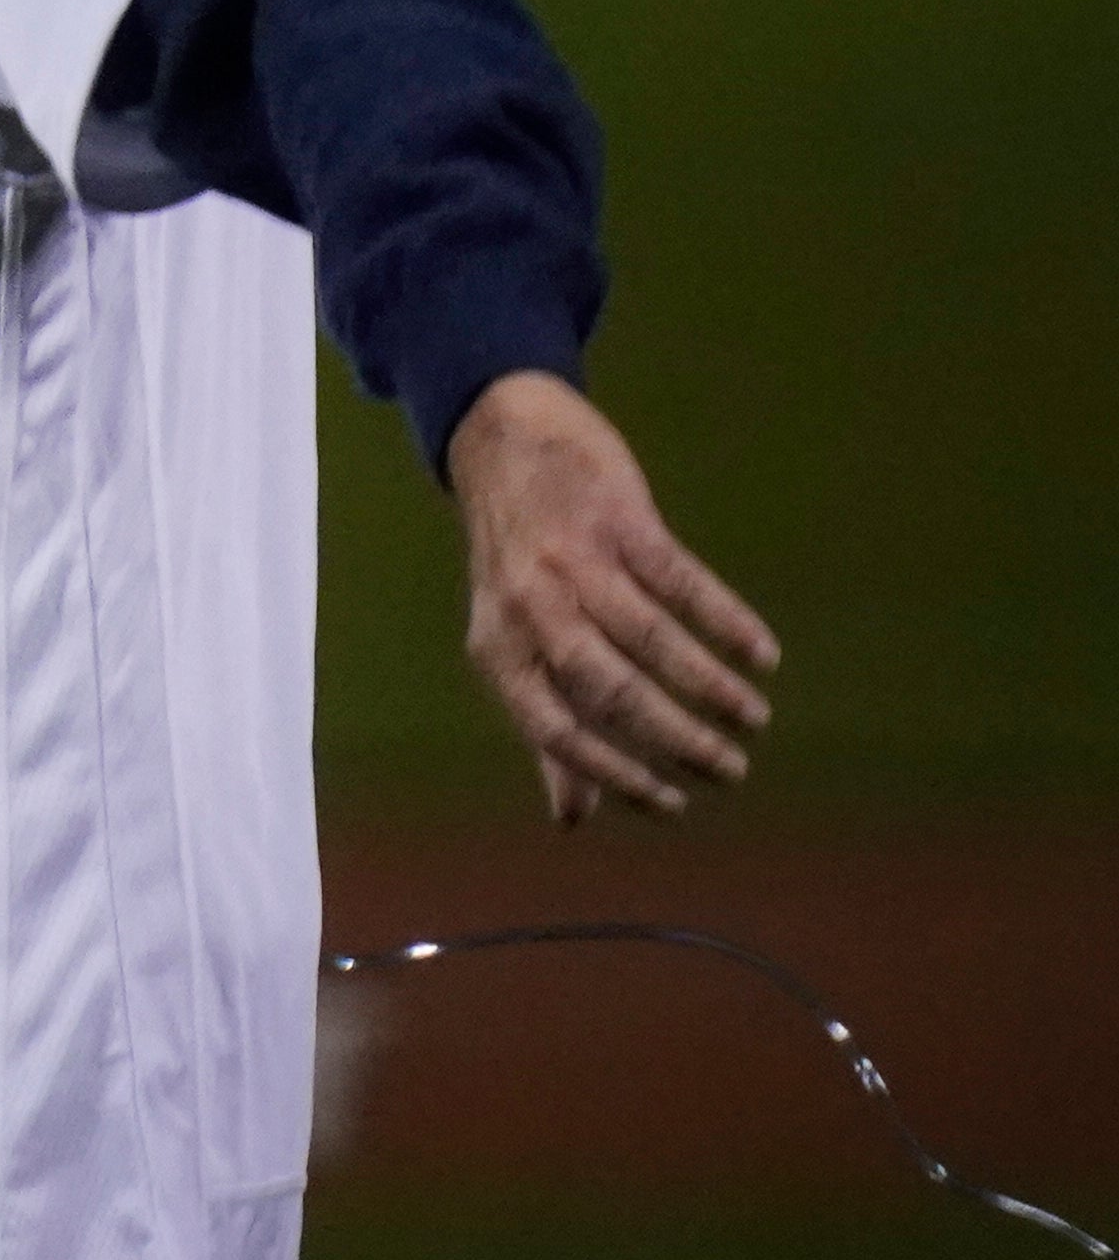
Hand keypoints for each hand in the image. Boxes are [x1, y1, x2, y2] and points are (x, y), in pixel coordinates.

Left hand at [448, 371, 780, 824]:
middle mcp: (529, 608)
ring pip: (649, 637)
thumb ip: (545, 727)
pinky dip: (725, 619)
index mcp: (498, 649)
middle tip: (731, 771)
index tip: (674, 805)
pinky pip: (680, 579)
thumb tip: (573, 819)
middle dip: (674, 738)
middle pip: (606, 689)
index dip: (614, 773)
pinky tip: (762, 654)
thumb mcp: (509, 639)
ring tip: (753, 720)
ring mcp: (574, 560)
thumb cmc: (516, 562)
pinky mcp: (619, 518)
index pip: (553, 729)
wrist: (502, 440)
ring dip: (708, 685)